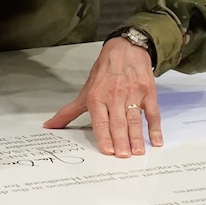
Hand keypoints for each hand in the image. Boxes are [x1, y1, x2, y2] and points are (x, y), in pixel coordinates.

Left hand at [43, 36, 160, 157]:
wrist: (126, 48)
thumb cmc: (104, 72)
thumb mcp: (85, 91)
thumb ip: (68, 112)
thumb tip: (49, 126)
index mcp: (98, 97)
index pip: (100, 121)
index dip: (104, 136)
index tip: (108, 151)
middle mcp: (115, 96)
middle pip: (118, 122)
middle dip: (121, 141)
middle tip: (124, 156)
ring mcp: (133, 94)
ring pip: (135, 119)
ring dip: (137, 137)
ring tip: (138, 152)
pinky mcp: (148, 92)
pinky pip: (152, 112)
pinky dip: (155, 127)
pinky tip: (156, 140)